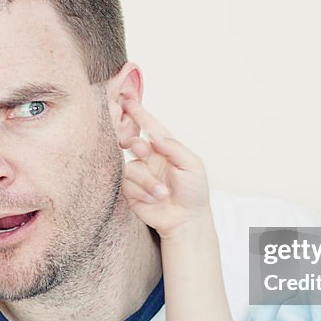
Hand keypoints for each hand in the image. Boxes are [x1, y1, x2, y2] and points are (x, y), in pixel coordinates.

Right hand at [119, 97, 209, 238]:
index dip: (138, 113)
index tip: (126, 100)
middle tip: (142, 151)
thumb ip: (174, 147)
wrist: (186, 220)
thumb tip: (154, 135)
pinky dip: (141, 192)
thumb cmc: (194, 192)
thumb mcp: (192, 165)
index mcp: (165, 148)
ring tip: (162, 192)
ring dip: (146, 180)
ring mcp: (139, 174)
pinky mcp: (130, 190)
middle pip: (132, 141)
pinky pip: (126, 184)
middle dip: (135, 144)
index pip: (149, 126)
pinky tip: (154, 199)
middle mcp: (149, 158)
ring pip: (130, 167)